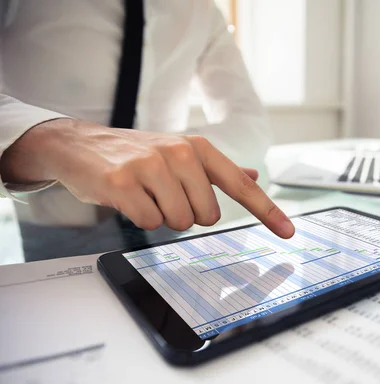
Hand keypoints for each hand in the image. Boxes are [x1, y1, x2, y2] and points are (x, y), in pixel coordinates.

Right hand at [0, 118, 294, 236]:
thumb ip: (219, 169)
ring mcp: (150, 166)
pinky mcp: (123, 182)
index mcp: (198, 148)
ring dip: (162, 216)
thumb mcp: (180, 154)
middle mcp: (179, 153)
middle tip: (164, 195)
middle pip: (207, 216)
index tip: (289, 232)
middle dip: (187, 214)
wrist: (79, 145)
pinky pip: (148, 222)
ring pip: (179, 222)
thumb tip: (254, 176)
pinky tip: (127, 198)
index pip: (240, 185)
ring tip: (145, 194)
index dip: (267, 211)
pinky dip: (139, 218)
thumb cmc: (136, 153)